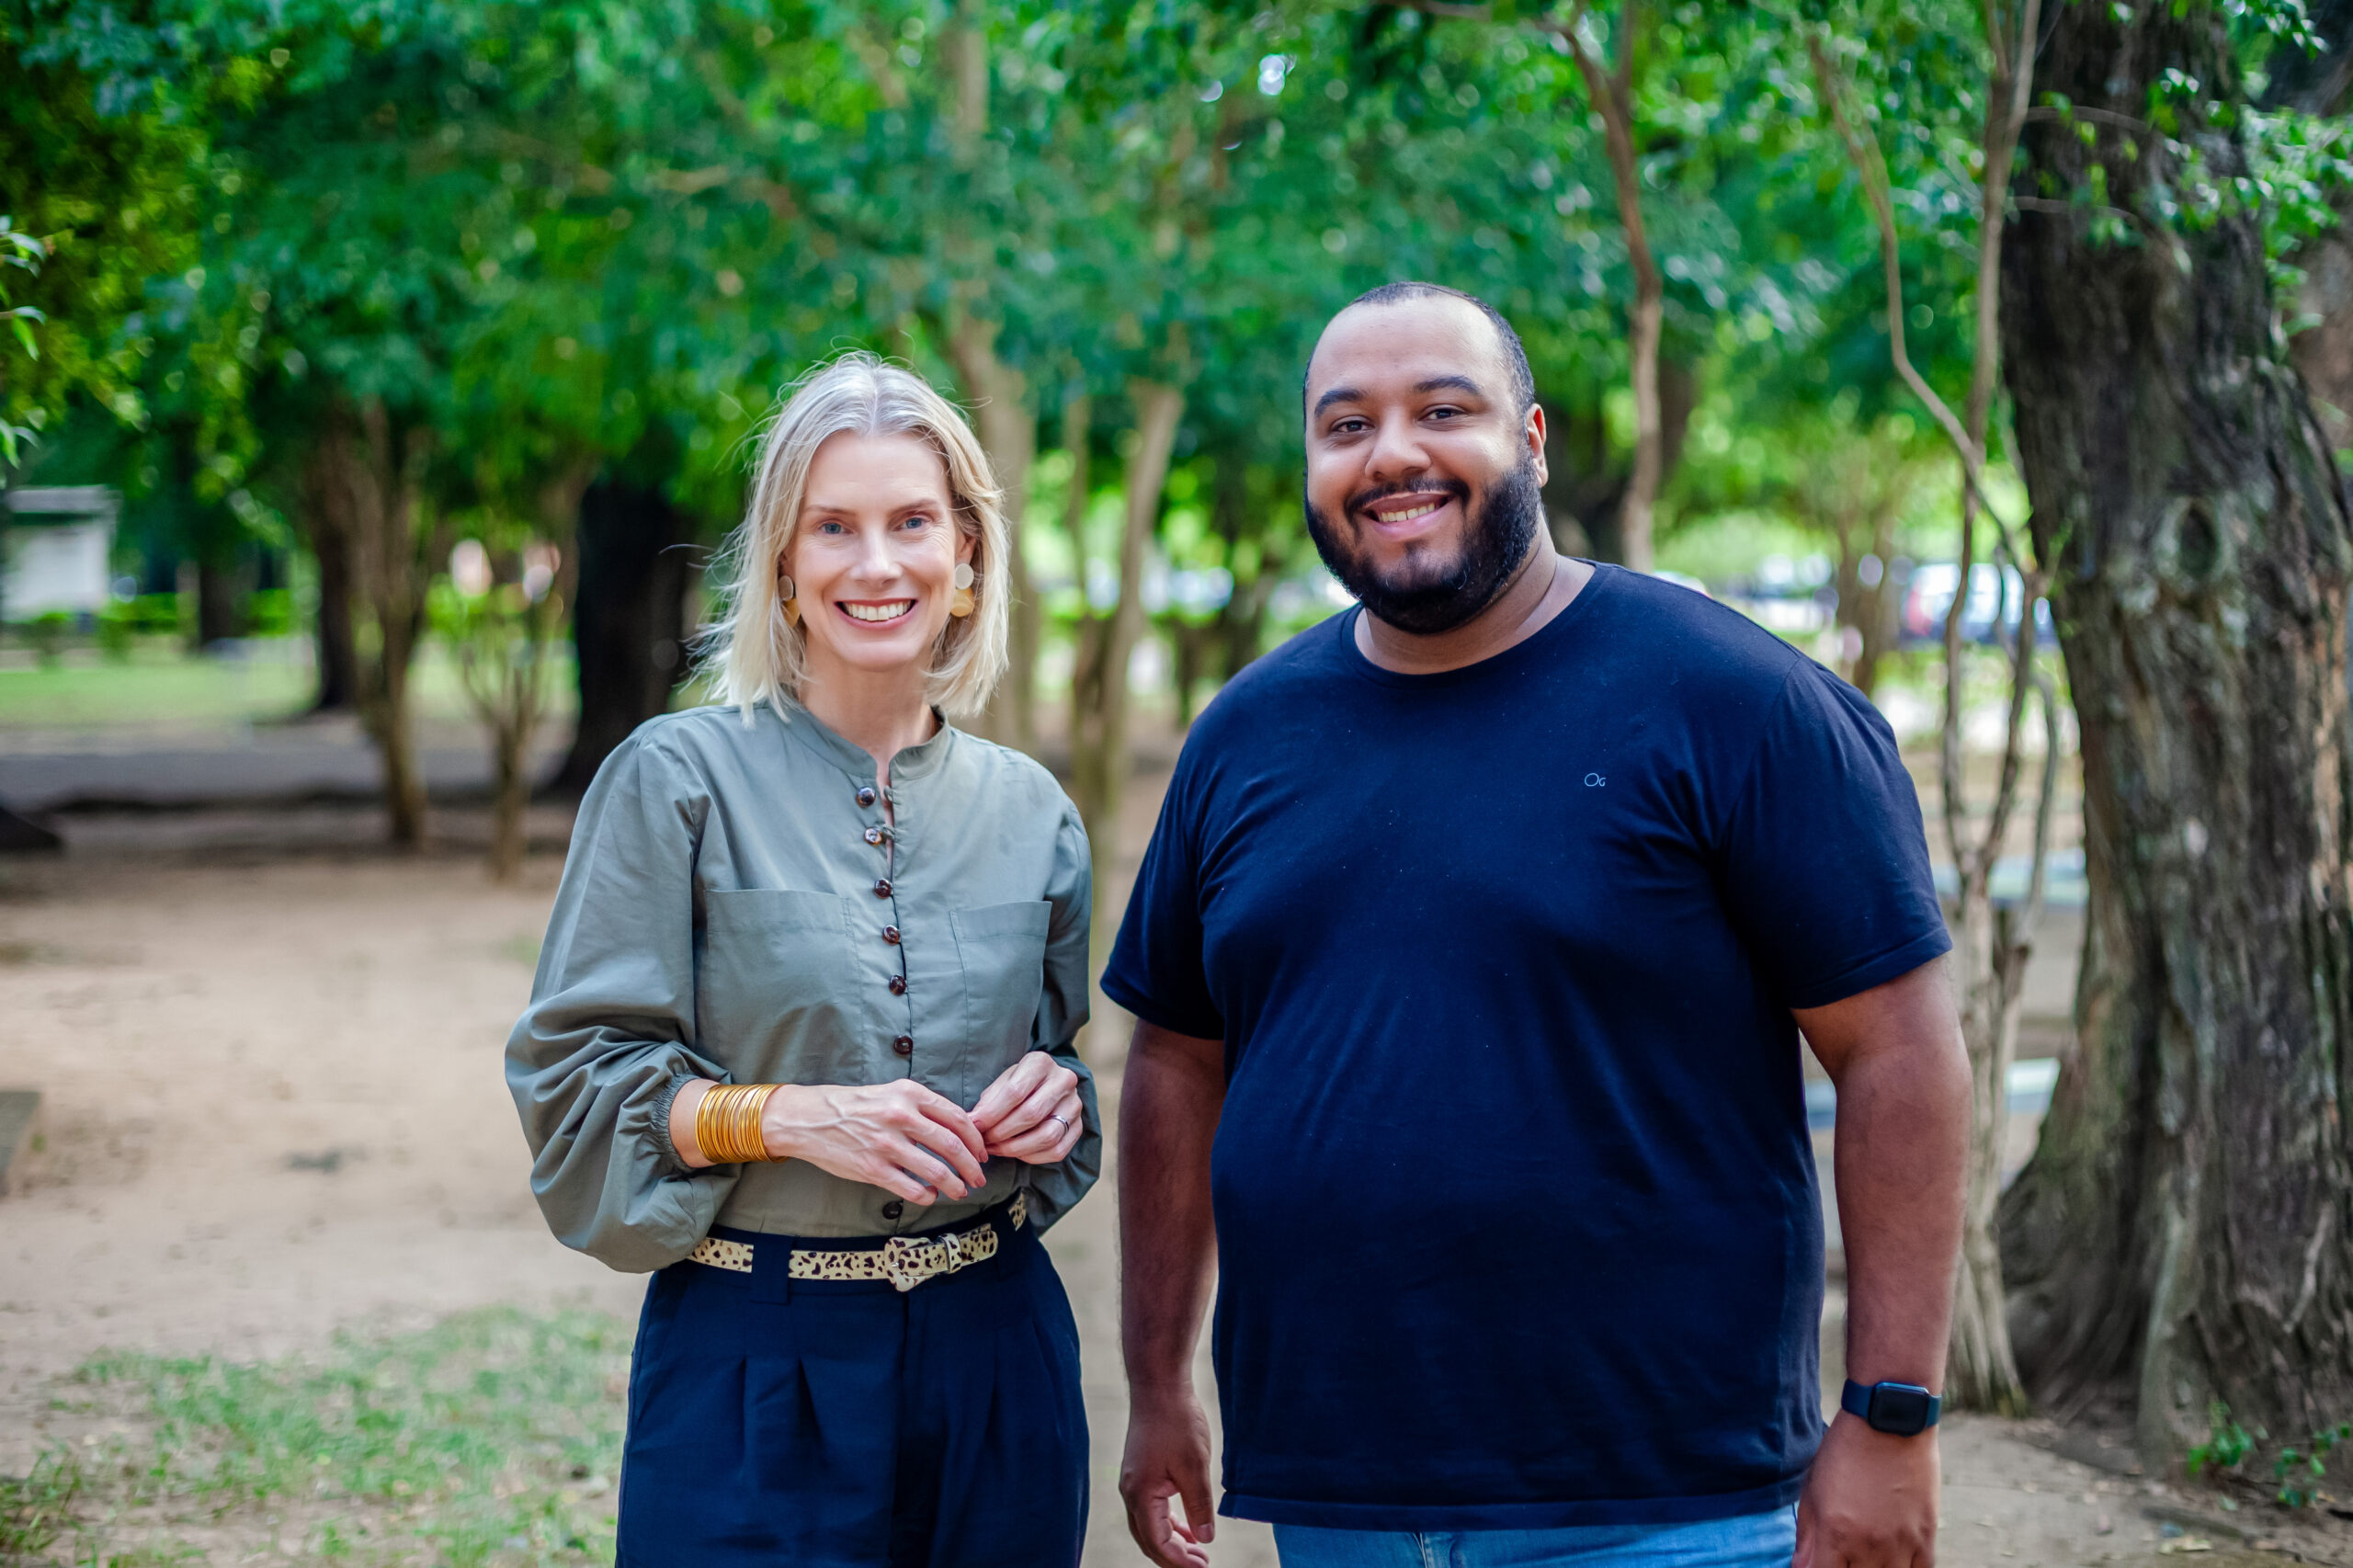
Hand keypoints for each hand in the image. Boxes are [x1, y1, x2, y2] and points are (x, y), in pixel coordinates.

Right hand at [761, 1081, 987, 1205]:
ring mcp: (887, 1144)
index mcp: (909, 1094)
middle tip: (979, 1177)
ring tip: (960, 1191)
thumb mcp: (890, 1092)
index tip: (982, 1152)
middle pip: (953, 1145)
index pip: (957, 1117)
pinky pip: (911, 1188)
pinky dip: (927, 1195)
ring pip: (936, 1170)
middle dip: (973, 1166)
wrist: (809, 1119)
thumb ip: (921, 1108)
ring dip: (955, 1185)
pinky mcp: (872, 1168)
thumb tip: (956, 1130)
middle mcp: (901, 1116)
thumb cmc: (852, 1105)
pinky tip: (931, 1195)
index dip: (976, 1139)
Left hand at [970, 1051, 1084, 1163]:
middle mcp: (1064, 1080)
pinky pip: (1057, 1151)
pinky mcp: (1079, 1127)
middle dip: (1002, 1132)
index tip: (975, 1126)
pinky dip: (1032, 1156)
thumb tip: (973, 1121)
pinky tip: (1015, 1153)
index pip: (1015, 1091)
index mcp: (1041, 1062)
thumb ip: (989, 1100)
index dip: (992, 1112)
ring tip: (995, 1149)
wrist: (1047, 1086)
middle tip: (983, 1141)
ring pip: (1047, 1135)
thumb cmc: (1019, 1084)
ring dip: (1015, 1148)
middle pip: (1031, 1114)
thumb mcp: (1003, 1082)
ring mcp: (1074, 1104)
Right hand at [1120, 1386, 1215, 1567]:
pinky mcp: (1140, 1472)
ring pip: (1148, 1526)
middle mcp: (1130, 1492)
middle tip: (1201, 1565)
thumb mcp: (1196, 1466)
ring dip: (1171, 1541)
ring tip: (1197, 1550)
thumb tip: (1206, 1538)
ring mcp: (1132, 1482)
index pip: (1158, 1543)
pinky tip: (1187, 1525)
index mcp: (1141, 1495)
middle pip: (1148, 1540)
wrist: (1159, 1386)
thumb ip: (1200, 1506)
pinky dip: (1168, 1522)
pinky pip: (1150, 1509)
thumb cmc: (1177, 1422)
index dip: (1180, 1561)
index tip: (1203, 1566)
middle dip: (1173, 1557)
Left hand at [1794, 1412, 1938, 1567]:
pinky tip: (1894, 1559)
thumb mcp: (1813, 1489)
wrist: (1888, 1420)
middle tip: (1842, 1554)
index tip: (1818, 1563)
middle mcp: (1869, 1545)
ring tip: (1867, 1555)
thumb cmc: (1845, 1451)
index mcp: (1835, 1534)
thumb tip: (1801, 1567)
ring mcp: (1901, 1544)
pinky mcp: (1926, 1536)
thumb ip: (1807, 1535)